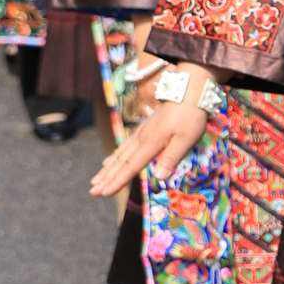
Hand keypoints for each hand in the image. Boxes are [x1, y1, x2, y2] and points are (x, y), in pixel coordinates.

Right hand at [89, 74, 214, 198]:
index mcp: (150, 143)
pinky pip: (124, 146)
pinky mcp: (144, 129)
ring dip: (107, 169)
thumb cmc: (190, 116)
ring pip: (119, 155)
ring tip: (95, 180)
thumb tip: (158, 177)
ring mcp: (141, 133)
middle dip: (106, 178)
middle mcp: (141, 139)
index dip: (117, 181)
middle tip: (93, 192)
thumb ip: (171, 158)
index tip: (104, 192)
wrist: (187, 90)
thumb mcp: (186, 139)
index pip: (131, 167)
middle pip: (120, 162)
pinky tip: (108, 162)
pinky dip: (115, 156)